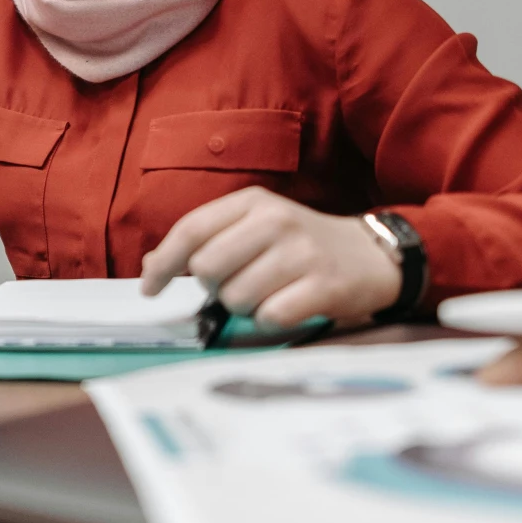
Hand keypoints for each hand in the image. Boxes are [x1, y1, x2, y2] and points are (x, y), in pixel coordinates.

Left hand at [139, 187, 401, 327]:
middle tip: (238, 285)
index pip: (192, 229)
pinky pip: (270, 317)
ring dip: (245, 307)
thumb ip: (207, 240)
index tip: (150, 289)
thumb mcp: (255, 226)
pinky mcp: (324, 285)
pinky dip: (271, 320)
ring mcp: (302, 252)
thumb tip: (151, 268)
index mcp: (253, 201)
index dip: (164, 263)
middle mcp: (276, 220)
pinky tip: (288, 306)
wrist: (371, 254)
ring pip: (236, 297)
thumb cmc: (300, 244)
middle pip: (208, 268)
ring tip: (269, 293)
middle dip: (214, 287)